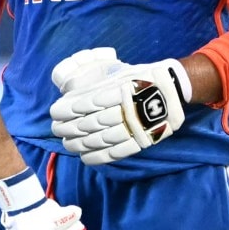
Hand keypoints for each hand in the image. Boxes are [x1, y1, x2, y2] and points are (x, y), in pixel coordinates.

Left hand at [50, 48, 190, 164]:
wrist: (174, 89)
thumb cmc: (141, 78)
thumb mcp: (119, 72)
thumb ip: (98, 83)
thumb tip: (69, 90)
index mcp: (121, 88)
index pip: (86, 103)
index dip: (67, 110)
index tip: (55, 112)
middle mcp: (127, 108)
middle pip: (90, 122)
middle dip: (69, 127)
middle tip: (56, 128)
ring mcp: (136, 126)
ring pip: (101, 139)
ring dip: (79, 143)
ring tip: (66, 144)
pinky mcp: (142, 141)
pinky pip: (116, 153)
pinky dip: (98, 157)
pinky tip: (84, 157)